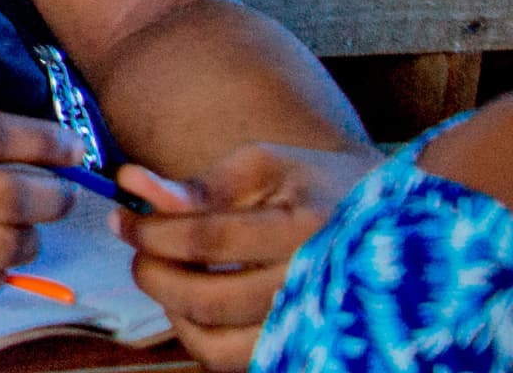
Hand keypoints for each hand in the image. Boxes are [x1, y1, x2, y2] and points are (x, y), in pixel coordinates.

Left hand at [117, 145, 371, 370]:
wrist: (394, 227)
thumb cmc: (320, 186)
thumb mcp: (267, 164)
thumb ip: (201, 182)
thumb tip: (131, 183)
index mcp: (305, 228)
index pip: (208, 239)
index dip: (152, 231)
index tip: (123, 219)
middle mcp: (314, 285)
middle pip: (209, 299)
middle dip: (155, 273)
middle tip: (138, 251)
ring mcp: (313, 327)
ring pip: (220, 345)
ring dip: (174, 311)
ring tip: (164, 276)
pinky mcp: (307, 350)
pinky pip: (239, 362)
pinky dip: (203, 338)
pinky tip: (195, 305)